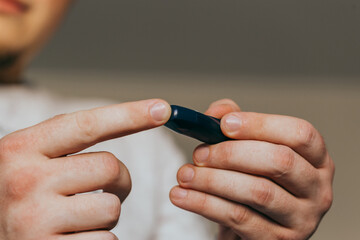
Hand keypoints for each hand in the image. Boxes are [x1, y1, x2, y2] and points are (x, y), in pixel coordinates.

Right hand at [0, 99, 170, 239]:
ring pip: (112, 208)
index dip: (130, 115)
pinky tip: (73, 238)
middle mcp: (26, 181)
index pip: (87, 125)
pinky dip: (99, 239)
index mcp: (21, 149)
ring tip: (81, 217)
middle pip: (110, 167)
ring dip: (107, 213)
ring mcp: (35, 219)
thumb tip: (126, 118)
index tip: (161, 109)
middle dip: (119, 180)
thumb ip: (63, 141)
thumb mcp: (26, 159)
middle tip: (105, 189)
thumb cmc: (16, 195)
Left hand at [170, 99, 333, 239]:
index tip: (224, 124)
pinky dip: (205, 204)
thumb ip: (234, 123)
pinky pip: (239, 218)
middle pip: (279, 161)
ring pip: (258, 191)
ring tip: (185, 174)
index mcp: (315, 159)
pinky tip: (182, 196)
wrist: (252, 225)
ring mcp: (301, 218)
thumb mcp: (247, 148)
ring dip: (213, 180)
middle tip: (200, 153)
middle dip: (232, 154)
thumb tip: (215, 113)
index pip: (299, 134)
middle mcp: (317, 188)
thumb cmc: (252, 180)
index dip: (261, 125)